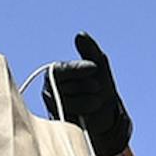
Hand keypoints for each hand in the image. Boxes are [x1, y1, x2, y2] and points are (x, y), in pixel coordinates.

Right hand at [40, 33, 132, 155]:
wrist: (106, 115)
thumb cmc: (100, 88)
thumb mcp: (100, 67)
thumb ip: (90, 50)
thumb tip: (80, 34)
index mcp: (56, 72)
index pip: (62, 69)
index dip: (78, 68)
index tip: (95, 67)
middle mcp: (49, 87)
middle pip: (68, 86)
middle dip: (88, 86)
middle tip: (98, 88)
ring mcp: (52, 105)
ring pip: (69, 102)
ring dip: (89, 101)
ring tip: (95, 101)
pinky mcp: (58, 121)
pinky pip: (70, 116)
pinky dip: (84, 113)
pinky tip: (89, 112)